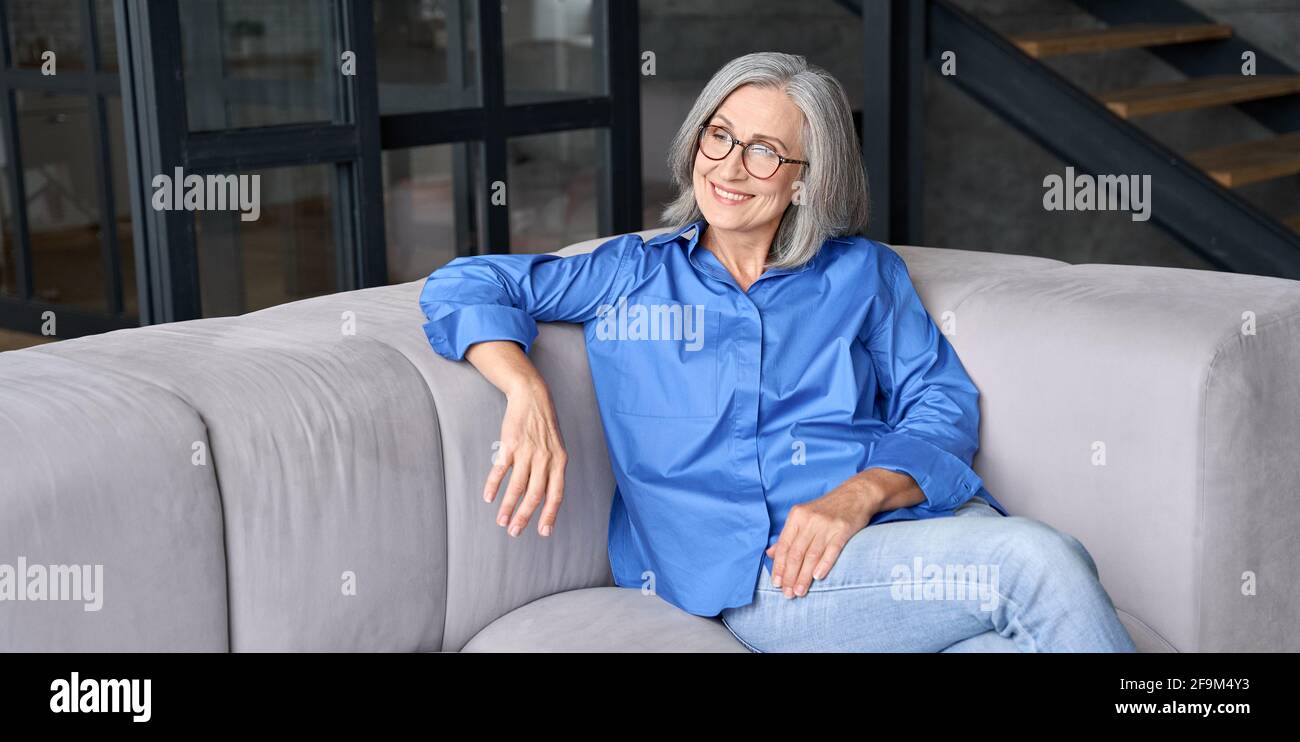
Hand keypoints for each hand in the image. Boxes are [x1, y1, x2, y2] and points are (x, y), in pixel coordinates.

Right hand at [484, 378, 567, 537]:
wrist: (533, 398)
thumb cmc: (545, 428)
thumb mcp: (557, 450)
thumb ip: (552, 473)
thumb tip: (546, 500)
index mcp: (559, 463)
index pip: (556, 494)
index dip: (549, 515)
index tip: (543, 532)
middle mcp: (545, 459)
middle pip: (534, 495)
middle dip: (524, 517)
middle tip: (515, 532)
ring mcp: (527, 452)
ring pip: (517, 487)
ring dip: (507, 507)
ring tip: (501, 522)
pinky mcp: (510, 445)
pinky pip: (500, 470)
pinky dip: (494, 486)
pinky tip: (489, 498)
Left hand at [767, 474, 880, 598]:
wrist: (856, 494)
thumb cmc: (827, 508)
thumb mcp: (803, 516)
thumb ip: (787, 535)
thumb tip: (770, 554)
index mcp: (796, 517)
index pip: (783, 546)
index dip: (778, 566)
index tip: (776, 583)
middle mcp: (809, 520)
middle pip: (796, 553)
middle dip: (790, 576)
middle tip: (787, 594)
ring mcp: (826, 525)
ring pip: (811, 555)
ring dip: (804, 576)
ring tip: (799, 591)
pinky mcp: (843, 529)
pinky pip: (831, 550)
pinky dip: (824, 564)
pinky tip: (818, 577)